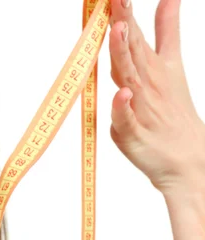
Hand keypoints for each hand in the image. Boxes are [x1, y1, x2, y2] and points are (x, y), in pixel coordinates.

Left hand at [108, 0, 204, 194]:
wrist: (187, 158)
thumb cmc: (172, 111)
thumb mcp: (172, 65)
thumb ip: (167, 30)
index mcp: (153, 67)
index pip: (138, 33)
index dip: (126, 11)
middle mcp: (147, 83)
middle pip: (133, 49)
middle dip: (124, 22)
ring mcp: (140, 107)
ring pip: (129, 78)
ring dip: (123, 55)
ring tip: (120, 32)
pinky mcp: (132, 132)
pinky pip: (125, 118)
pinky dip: (122, 106)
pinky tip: (122, 94)